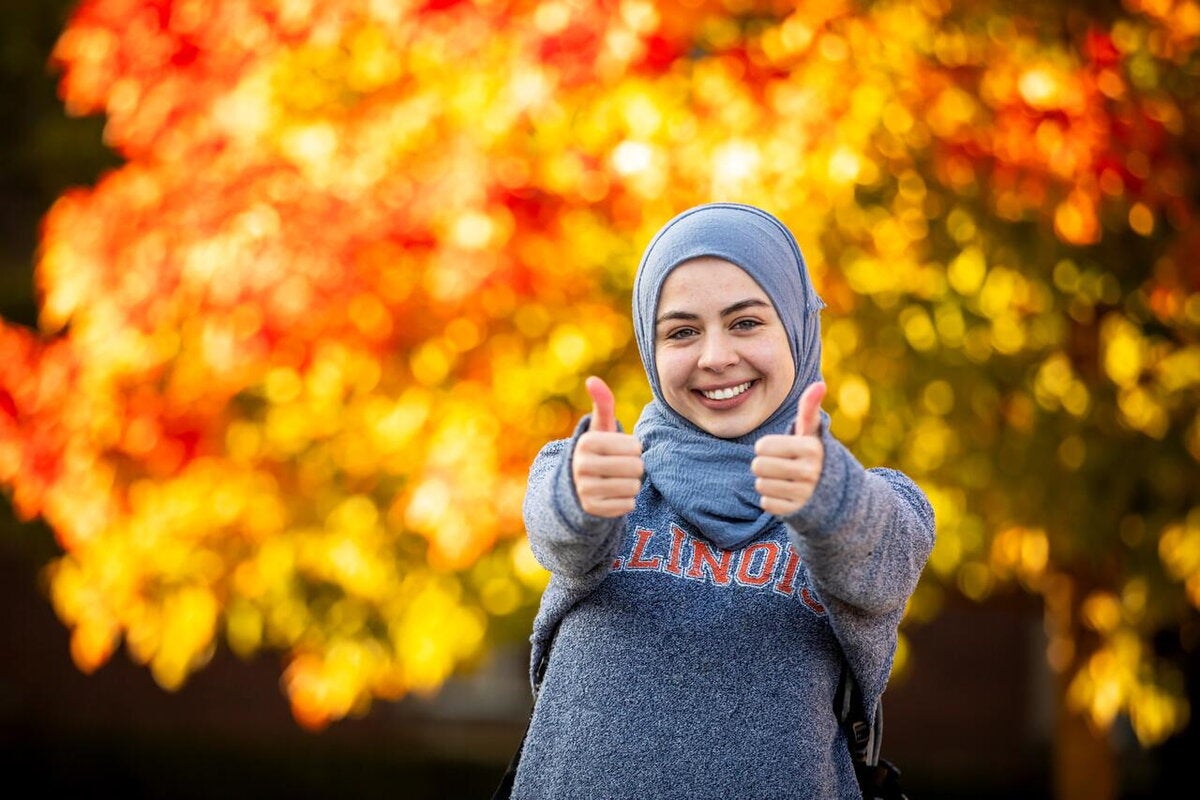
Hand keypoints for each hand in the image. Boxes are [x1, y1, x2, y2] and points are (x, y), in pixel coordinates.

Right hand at [572, 376, 643, 516]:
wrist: (577, 486)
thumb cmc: (599, 451)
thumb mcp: (600, 428)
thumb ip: (603, 403)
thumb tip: (592, 379)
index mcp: (586, 442)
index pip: (635, 447)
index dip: (633, 449)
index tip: (618, 450)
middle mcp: (582, 466)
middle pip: (636, 468)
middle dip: (634, 468)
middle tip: (620, 467)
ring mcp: (585, 490)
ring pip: (633, 487)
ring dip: (630, 485)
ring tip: (616, 480)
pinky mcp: (592, 510)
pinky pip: (628, 505)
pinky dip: (625, 501)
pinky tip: (612, 496)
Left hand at [752, 381, 825, 516]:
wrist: (835, 495)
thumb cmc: (814, 456)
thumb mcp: (812, 434)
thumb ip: (810, 410)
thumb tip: (819, 384)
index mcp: (811, 448)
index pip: (762, 446)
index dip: (766, 447)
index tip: (781, 450)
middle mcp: (810, 471)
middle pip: (758, 466)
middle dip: (764, 465)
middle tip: (780, 466)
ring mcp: (804, 494)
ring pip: (761, 485)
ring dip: (768, 482)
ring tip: (785, 480)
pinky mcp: (797, 512)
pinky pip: (766, 503)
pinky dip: (772, 499)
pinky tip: (787, 495)